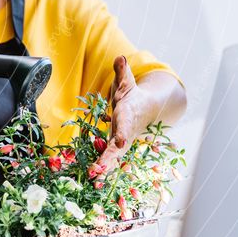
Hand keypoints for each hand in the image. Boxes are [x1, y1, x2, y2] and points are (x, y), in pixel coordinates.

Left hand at [92, 56, 152, 176]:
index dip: (123, 132)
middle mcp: (126, 131)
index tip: (121, 140)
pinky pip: (108, 160)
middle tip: (100, 169)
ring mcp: (122, 142)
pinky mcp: (116, 148)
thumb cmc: (132, 94)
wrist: (146, 110)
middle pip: (119, 147)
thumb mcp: (127, 81)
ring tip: (93, 178)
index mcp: (128, 115)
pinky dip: (102, 170)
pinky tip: (92, 179)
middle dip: (110, 158)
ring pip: (114, 157)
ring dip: (104, 169)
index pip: (126, 124)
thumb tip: (120, 57)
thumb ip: (122, 71)